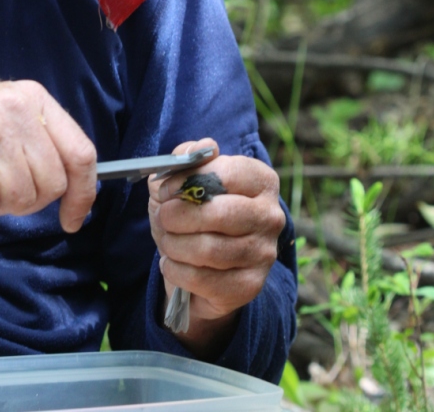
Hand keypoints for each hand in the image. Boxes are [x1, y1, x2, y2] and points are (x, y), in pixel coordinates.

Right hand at [0, 79, 96, 230]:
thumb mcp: (6, 113)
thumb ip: (38, 142)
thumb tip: (71, 188)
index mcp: (34, 99)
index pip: (81, 152)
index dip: (83, 193)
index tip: (73, 217)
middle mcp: (16, 110)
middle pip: (51, 184)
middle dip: (25, 200)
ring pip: (19, 198)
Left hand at [148, 138, 284, 354]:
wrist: (202, 263)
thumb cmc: (195, 212)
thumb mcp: (186, 179)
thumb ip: (190, 158)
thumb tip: (203, 147)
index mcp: (261, 181)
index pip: (226, 173)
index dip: (188, 180)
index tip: (164, 190)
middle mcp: (270, 216)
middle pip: (219, 214)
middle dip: (178, 216)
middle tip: (162, 217)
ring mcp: (263, 254)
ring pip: (209, 249)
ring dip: (174, 244)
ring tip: (166, 240)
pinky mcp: (249, 287)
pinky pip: (203, 279)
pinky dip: (176, 270)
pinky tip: (171, 263)